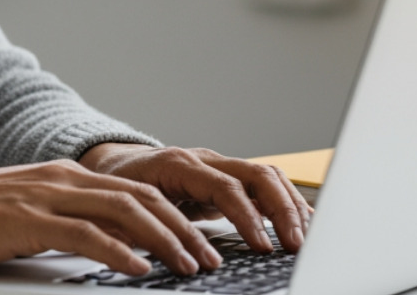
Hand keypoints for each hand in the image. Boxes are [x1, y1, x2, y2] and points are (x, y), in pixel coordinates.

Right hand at [0, 159, 224, 276]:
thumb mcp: (28, 217)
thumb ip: (67, 225)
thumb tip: (109, 249)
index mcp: (65, 177)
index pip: (136, 191)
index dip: (175, 215)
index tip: (201, 242)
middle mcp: (63, 179)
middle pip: (141, 198)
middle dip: (183, 228)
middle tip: (210, 258)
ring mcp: (47, 196)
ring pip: (124, 211)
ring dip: (164, 240)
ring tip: (189, 266)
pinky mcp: (29, 220)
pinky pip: (85, 234)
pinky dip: (119, 251)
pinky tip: (139, 269)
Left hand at [77, 143, 311, 253]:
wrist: (112, 163)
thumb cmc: (116, 186)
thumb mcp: (125, 208)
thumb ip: (148, 228)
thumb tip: (172, 256)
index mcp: (179, 164)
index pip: (226, 187)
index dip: (247, 217)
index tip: (262, 246)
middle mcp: (204, 160)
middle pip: (256, 174)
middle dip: (281, 209)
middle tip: (295, 244)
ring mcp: (217, 165)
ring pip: (265, 175)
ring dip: (289, 205)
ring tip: (305, 237)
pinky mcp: (225, 177)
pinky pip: (262, 184)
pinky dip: (284, 201)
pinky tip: (299, 222)